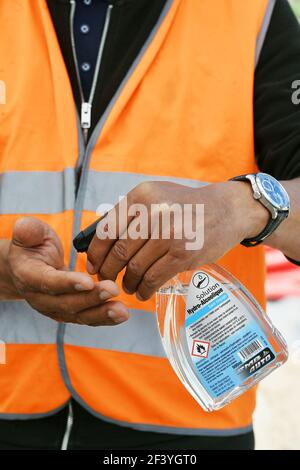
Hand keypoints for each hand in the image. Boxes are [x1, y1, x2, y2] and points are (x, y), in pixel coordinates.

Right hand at [6, 217, 128, 324]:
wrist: (27, 267)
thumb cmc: (32, 246)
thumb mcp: (29, 233)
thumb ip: (29, 230)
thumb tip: (24, 227)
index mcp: (28, 276)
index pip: (48, 282)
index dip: (67, 283)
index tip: (88, 281)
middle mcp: (40, 298)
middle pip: (67, 302)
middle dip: (91, 298)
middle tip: (113, 290)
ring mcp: (54, 309)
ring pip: (79, 315)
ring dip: (101, 313)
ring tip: (122, 310)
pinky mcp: (68, 314)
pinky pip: (87, 318)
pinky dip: (104, 318)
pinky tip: (121, 314)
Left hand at [86, 181, 267, 299]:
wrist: (227, 210)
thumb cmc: (186, 206)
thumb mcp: (156, 197)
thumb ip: (131, 215)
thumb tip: (100, 244)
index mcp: (141, 196)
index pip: (107, 229)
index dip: (96, 252)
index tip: (93, 265)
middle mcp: (154, 212)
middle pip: (120, 251)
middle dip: (109, 271)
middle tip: (107, 280)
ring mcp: (169, 233)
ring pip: (136, 267)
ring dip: (128, 282)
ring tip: (128, 287)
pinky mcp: (183, 253)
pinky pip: (154, 278)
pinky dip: (144, 289)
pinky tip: (143, 292)